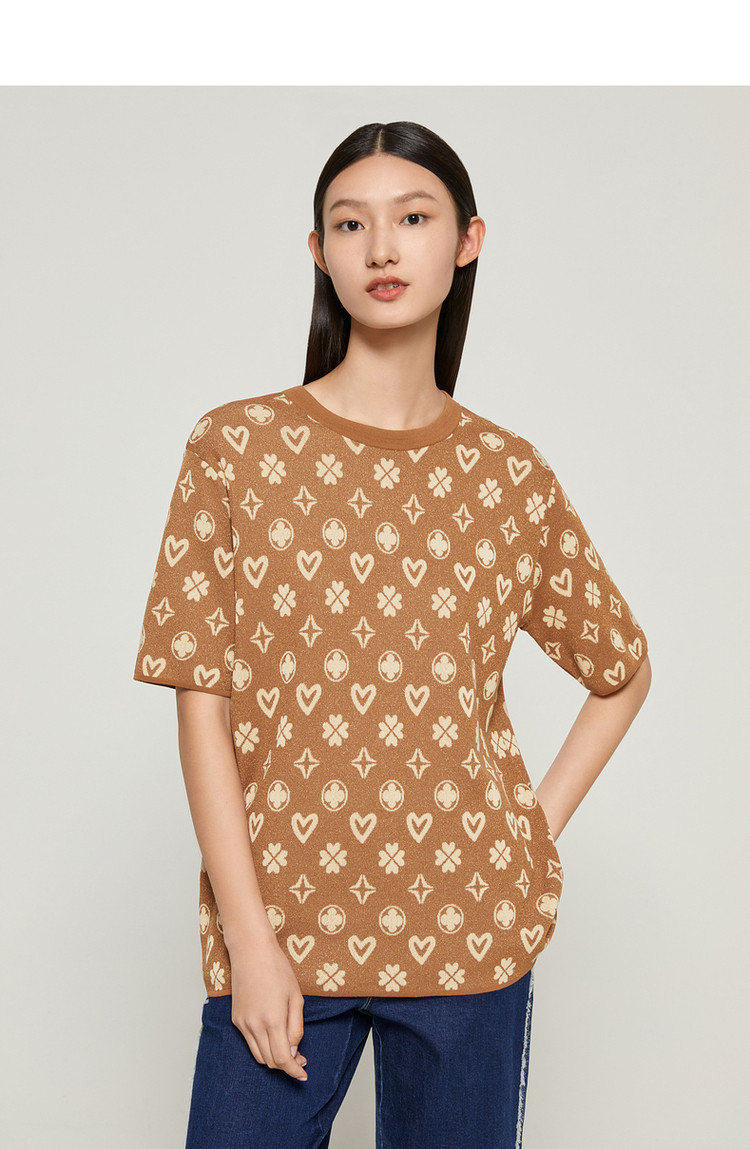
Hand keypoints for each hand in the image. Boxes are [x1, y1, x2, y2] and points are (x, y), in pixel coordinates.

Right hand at [227, 932, 308, 1080]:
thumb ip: (295, 1027)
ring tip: (288, 1049)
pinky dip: (262, 1047)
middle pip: (270, 1061)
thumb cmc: (277, 969)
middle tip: (300, 1058)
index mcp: (272, 1020)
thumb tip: (293, 1051)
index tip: (303, 1074)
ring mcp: (242, 1024)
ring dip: (273, 1059)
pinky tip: (273, 1036)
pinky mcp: (235, 1019)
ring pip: (258, 1055)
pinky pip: (249, 1043)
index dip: (293, 1070)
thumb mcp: (296, 998)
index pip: (282, 1059)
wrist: (251, 952)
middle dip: (286, 1065)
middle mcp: (254, 1026)